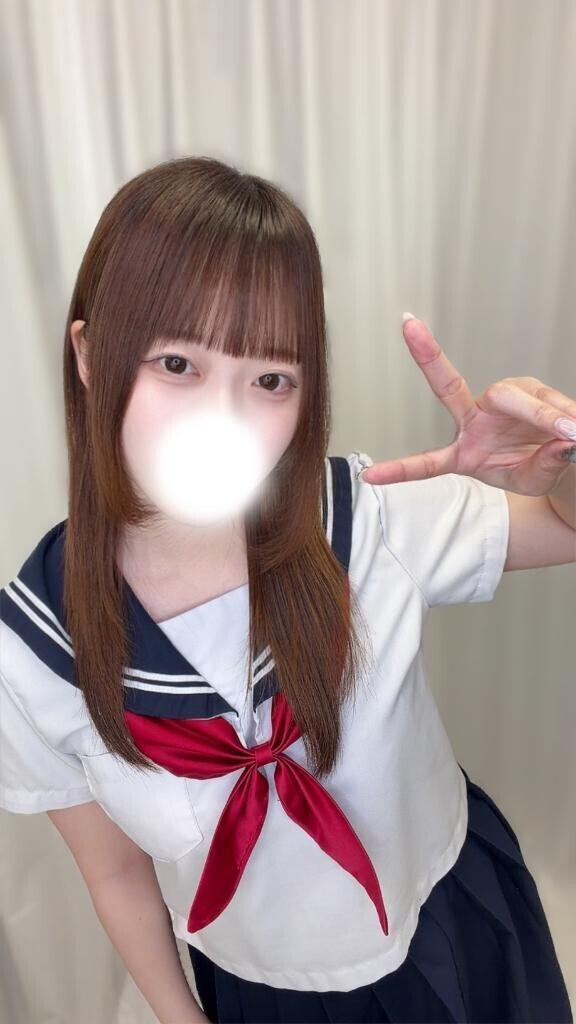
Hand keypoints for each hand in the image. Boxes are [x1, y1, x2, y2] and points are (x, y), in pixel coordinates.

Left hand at [359, 315, 575, 496]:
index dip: (398, 471)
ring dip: (545, 414)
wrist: (558, 456)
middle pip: (452, 392)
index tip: (368, 478)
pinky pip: (543, 398)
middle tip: (442, 353)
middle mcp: (473, 420)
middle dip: (430, 361)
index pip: (426, 461)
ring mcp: (497, 401)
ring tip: (570, 433)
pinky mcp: (523, 390)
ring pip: (515, 398)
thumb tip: (564, 442)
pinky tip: (573, 425)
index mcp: (463, 453)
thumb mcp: (534, 479)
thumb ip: (543, 465)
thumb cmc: (533, 469)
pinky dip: (563, 411)